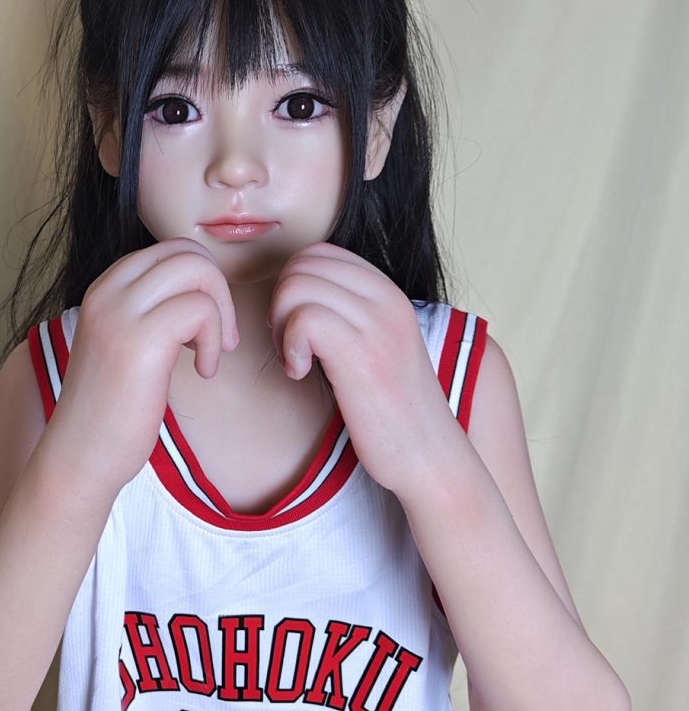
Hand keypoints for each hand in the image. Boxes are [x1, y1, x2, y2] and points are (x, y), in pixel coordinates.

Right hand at [48, 238, 238, 493]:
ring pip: (198, 271)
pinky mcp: (140, 342)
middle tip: (219, 338)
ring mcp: (120, 314)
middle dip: (218, 292)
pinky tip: (203, 372)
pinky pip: (201, 309)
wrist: (80, 458)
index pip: (170, 249)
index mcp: (104, 288)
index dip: (201, 283)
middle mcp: (107, 292)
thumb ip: (149, 311)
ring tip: (208, 355)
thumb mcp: (124, 344)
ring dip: (220, 314)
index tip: (201, 326)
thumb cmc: (110, 410)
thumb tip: (198, 290)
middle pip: (187, 253)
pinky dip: (215, 341)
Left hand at [266, 242, 462, 496]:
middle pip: (301, 265)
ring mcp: (376, 326)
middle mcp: (386, 300)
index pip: (319, 253)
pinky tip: (300, 373)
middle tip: (292, 346)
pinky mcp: (361, 356)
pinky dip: (288, 346)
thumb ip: (352, 313)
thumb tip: (298, 290)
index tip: (299, 327)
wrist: (428, 457)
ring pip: (296, 287)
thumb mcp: (379, 345)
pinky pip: (302, 319)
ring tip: (297, 361)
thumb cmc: (392, 410)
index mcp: (389, 292)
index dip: (295, 286)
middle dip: (281, 303)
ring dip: (281, 326)